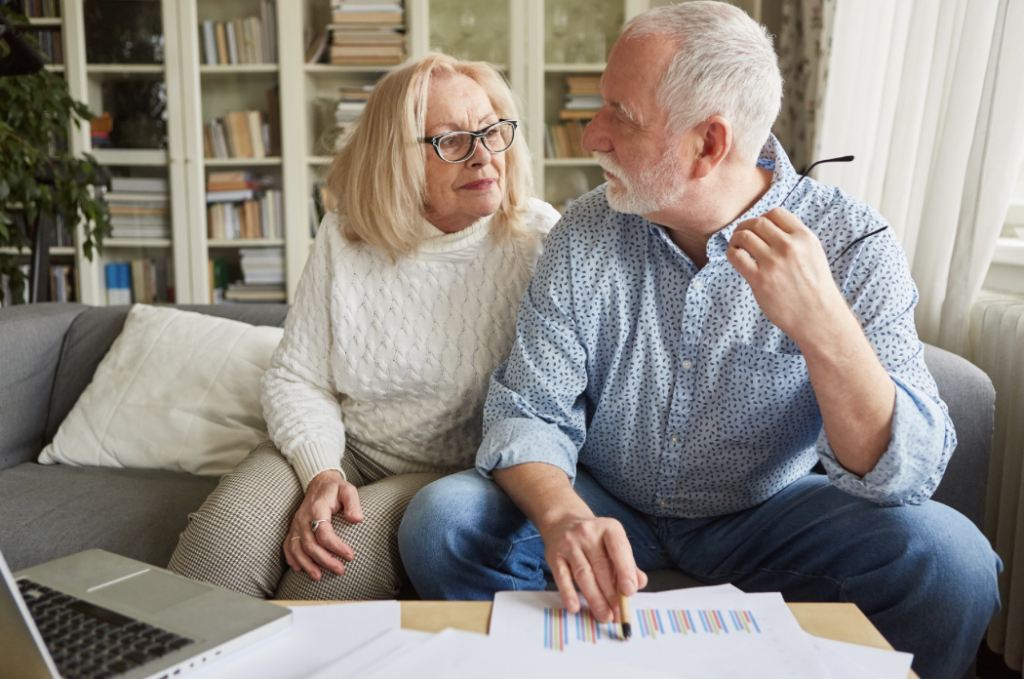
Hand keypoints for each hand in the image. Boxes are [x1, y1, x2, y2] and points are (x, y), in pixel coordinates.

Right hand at [284, 470, 362, 580]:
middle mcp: (303, 518)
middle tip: (340, 570)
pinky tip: (300, 569)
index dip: (336, 547)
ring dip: (307, 564)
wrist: (319, 482)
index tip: (350, 555)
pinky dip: (292, 559)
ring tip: (318, 576)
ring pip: (296, 548)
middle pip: (310, 545)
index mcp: (317, 509)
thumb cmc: (335, 488)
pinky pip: (288, 546)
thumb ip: (353, 503)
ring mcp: (296, 524)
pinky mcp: (293, 528)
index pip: (324, 533)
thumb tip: (357, 519)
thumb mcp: (348, 490)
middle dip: (325, 560)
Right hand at [539, 515, 647, 623]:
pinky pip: (562, 577)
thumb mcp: (613, 543)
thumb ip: (628, 563)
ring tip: (604, 616)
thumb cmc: (595, 538)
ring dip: (595, 599)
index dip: (625, 570)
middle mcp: (587, 533)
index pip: (618, 548)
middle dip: (611, 594)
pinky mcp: (554, 556)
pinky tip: (575, 607)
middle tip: (618, 613)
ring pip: (583, 574)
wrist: (563, 521)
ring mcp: (569, 544)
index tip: (629, 592)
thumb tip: (639, 583)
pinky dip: (568, 594)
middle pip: (601, 567)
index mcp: (608, 528)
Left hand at [726, 207, 847, 346]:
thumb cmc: (815, 288)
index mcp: (804, 237)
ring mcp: (773, 262)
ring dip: (736, 238)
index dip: (762, 217)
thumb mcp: (814, 254)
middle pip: (757, 223)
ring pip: (744, 237)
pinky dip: (731, 253)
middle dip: (745, 226)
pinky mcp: (760, 279)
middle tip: (741, 234)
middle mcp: (789, 246)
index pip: (776, 213)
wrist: (818, 317)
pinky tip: (734, 257)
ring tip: (735, 245)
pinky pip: (736, 256)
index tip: (758, 227)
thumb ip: (796, 240)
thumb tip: (770, 229)